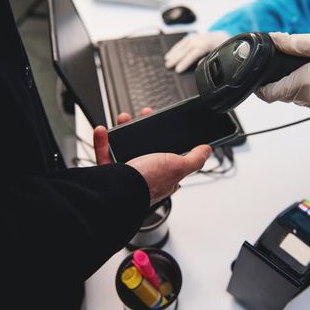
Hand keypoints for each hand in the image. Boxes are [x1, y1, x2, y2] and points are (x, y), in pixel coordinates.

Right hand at [92, 108, 211, 204]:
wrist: (117, 192)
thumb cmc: (147, 183)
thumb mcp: (178, 166)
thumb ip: (194, 159)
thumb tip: (207, 150)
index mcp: (163, 178)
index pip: (171, 161)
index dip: (170, 145)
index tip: (166, 129)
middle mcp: (144, 177)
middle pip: (145, 150)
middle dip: (144, 131)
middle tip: (144, 117)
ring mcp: (124, 175)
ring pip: (123, 149)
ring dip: (123, 132)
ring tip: (124, 120)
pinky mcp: (107, 173)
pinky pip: (103, 153)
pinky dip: (102, 141)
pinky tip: (103, 130)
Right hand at [164, 31, 229, 72]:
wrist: (226, 37)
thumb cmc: (223, 49)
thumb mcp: (221, 56)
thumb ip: (210, 60)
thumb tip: (199, 65)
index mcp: (209, 43)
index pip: (194, 52)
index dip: (185, 62)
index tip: (178, 70)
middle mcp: (202, 38)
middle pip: (187, 48)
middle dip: (176, 57)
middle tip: (168, 66)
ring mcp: (198, 36)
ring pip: (184, 44)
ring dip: (174, 52)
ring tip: (167, 60)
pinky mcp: (195, 36)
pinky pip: (184, 41)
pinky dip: (176, 47)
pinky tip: (171, 54)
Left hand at [257, 32, 309, 116]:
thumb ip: (293, 43)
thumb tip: (274, 40)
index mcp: (305, 84)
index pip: (272, 94)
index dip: (262, 89)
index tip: (260, 84)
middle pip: (286, 95)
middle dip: (288, 83)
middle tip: (300, 68)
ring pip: (301, 100)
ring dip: (303, 89)